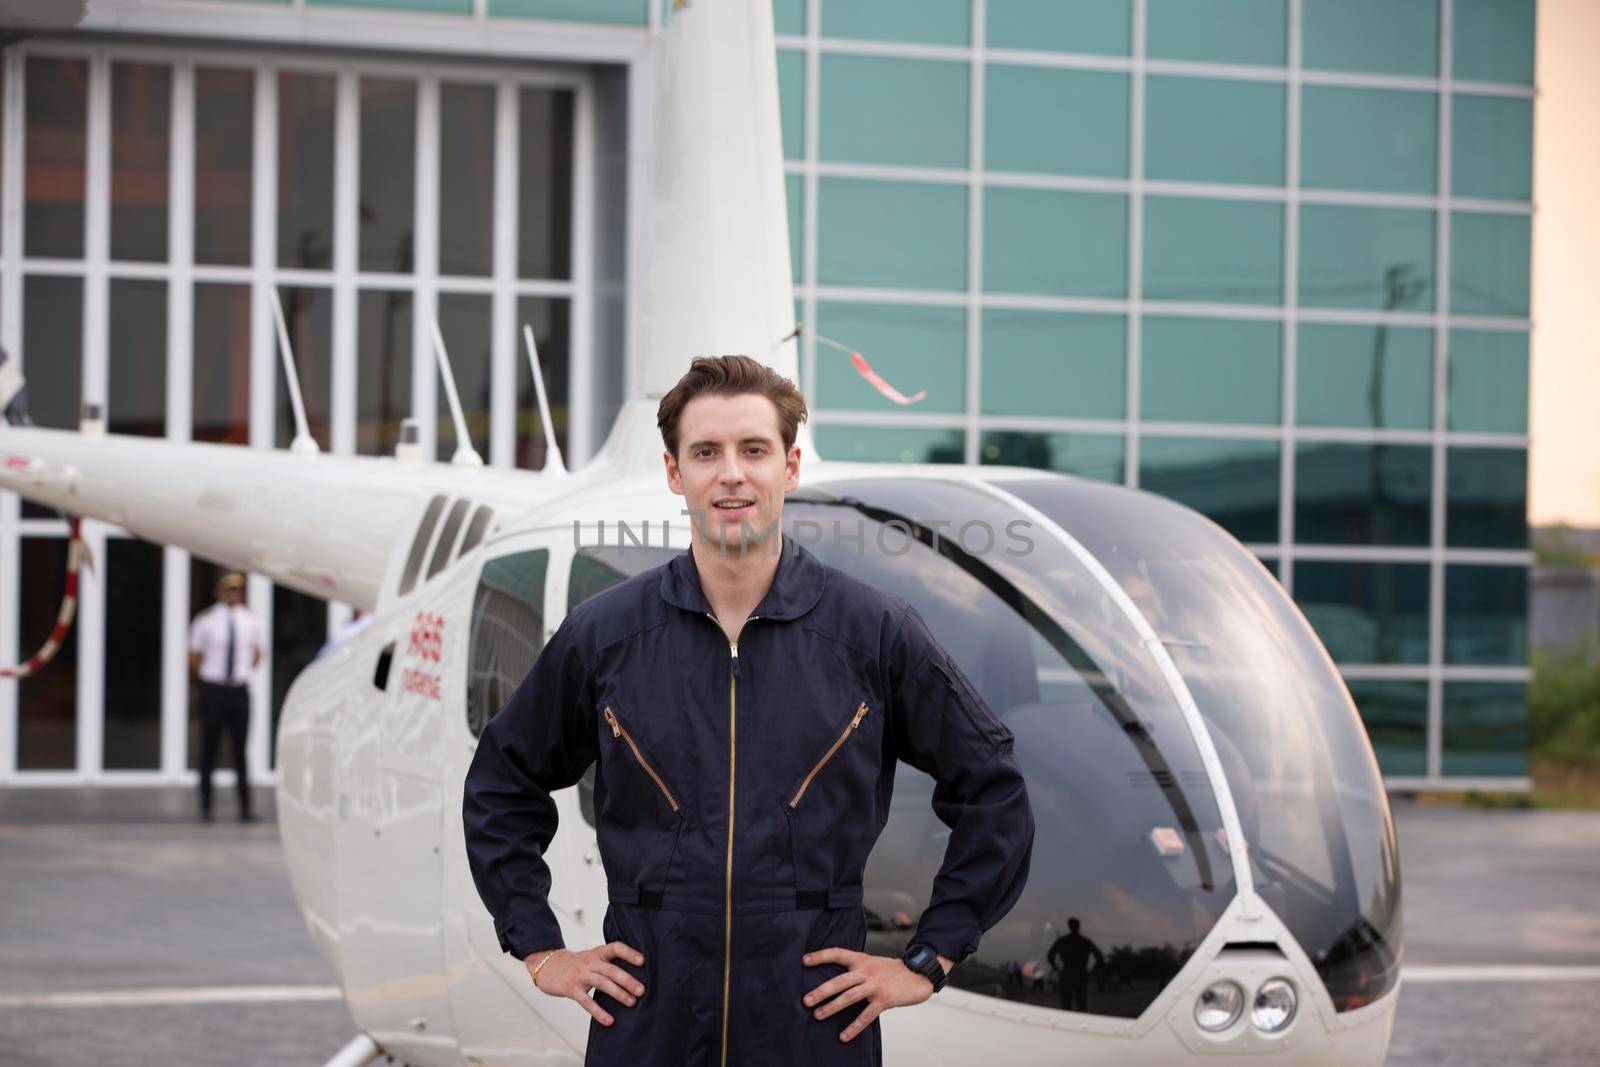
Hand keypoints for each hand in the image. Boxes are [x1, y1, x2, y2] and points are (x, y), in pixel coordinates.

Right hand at [524, 941, 646, 1026]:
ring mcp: (580, 976)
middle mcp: (589, 962)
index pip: (615, 948)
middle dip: (627, 980)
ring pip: (602, 983)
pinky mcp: (571, 989)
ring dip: (618, 993)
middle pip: (611, 969)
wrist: (547, 965)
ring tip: (632, 1002)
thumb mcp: (591, 957)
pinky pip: (587, 1002)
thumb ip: (607, 963)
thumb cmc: (576, 964)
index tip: (642, 961)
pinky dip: (599, 1012)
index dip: (628, 953)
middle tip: (642, 990)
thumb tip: (633, 976)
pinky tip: (609, 1020)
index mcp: (597, 953)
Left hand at [801, 947, 952, 1041]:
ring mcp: (875, 985)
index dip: (821, 956)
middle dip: (821, 990)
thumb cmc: (892, 971)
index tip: (804, 960)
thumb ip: (856, 969)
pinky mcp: (884, 999)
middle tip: (806, 1000)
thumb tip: (835, 980)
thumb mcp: (872, 963)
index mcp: (862, 960)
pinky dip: (854, 1027)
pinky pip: (866, 1016)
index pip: (837, 953)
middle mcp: (867, 971)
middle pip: (840, 980)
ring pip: (849, 997)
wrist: (918, 974)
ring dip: (832, 1007)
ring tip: (818, 1015)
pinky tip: (844, 1036)